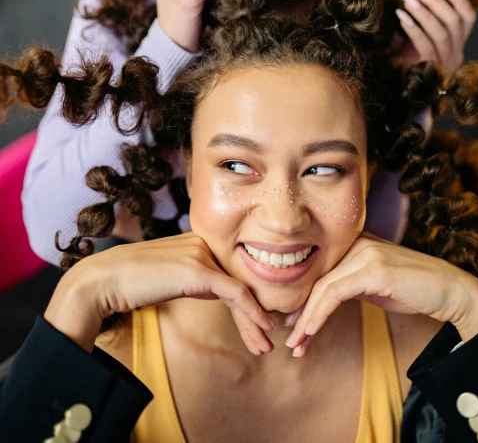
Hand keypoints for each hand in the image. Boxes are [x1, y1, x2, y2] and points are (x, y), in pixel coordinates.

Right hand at [45, 233, 274, 355]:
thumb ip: (193, 278)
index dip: (245, 301)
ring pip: (240, 289)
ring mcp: (201, 254)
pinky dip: (252, 314)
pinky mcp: (199, 270)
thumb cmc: (128, 283)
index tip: (255, 326)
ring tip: (265, 346)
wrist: (102, 280)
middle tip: (266, 341)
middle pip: (237, 281)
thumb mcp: (168, 278)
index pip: (228, 273)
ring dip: (255, 321)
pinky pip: (235, 293)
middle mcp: (202, 242)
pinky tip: (262, 330)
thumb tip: (217, 292)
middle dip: (254, 314)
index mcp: (196, 241)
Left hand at [285, 232, 477, 355]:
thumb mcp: (376, 286)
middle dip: (301, 312)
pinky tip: (311, 331)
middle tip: (291, 340)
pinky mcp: (374, 269)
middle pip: (317, 278)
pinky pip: (335, 292)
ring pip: (323, 286)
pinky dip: (319, 313)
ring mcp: (366, 254)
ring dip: (306, 318)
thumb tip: (320, 302)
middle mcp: (358, 243)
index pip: (320, 271)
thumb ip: (350, 286)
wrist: (453, 290)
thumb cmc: (416, 289)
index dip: (303, 299)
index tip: (293, 324)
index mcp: (356, 243)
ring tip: (297, 344)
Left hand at [396, 0, 475, 76]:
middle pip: (452, 20)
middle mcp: (456, 52)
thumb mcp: (420, 37)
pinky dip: (413, 28)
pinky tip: (401, 16)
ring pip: (441, 32)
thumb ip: (422, 18)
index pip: (468, 17)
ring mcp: (444, 63)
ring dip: (422, 11)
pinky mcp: (430, 71)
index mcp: (458, 43)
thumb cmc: (409, 61)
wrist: (404, 95)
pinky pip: (425, 46)